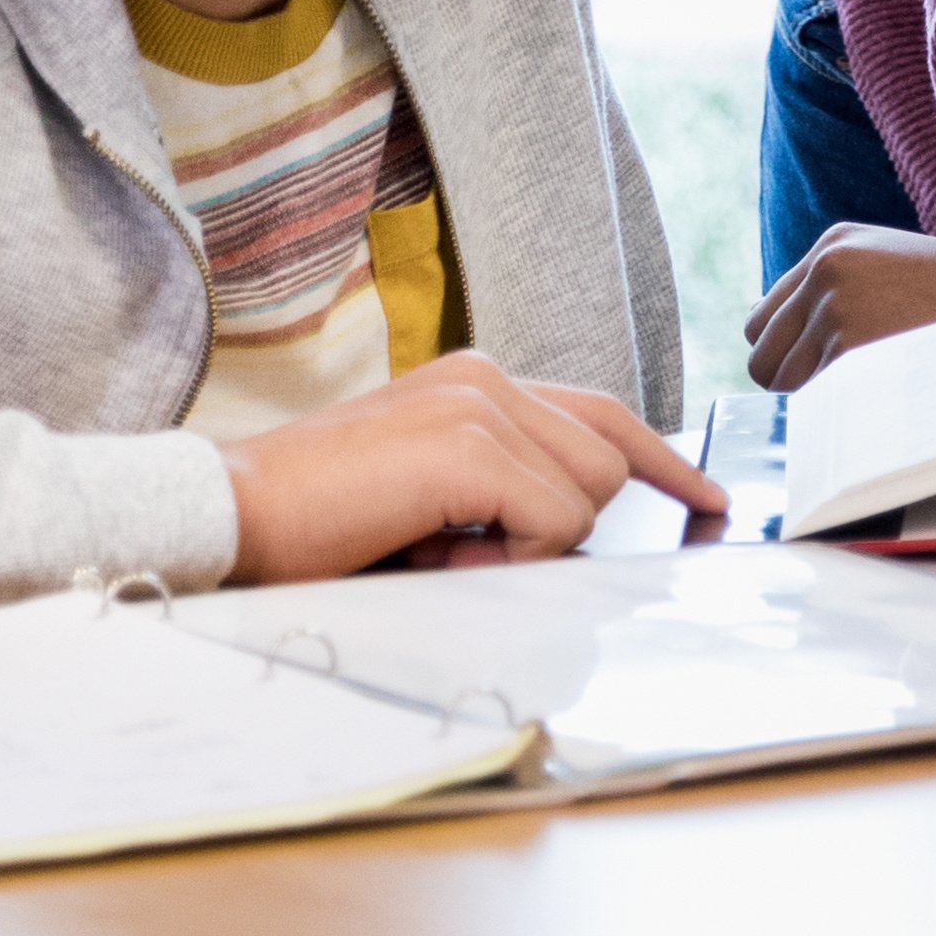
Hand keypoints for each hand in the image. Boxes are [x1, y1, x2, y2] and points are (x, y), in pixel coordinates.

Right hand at [224, 353, 721, 582]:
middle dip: (559, 527)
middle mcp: (485, 378)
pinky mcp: (468, 447)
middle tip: (462, 553)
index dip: (662, 460)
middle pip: (606, 463)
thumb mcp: (426, 497)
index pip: (601, 414)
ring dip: (527, 544)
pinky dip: (510, 556)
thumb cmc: (313, 524)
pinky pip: (553, 521)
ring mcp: (479, 406)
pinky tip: (437, 553)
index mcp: (475, 382)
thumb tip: (569, 533)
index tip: (708, 497)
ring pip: (588, 495)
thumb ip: (499, 491)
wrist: (226, 515)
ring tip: (438, 547)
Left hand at [746, 225, 935, 391]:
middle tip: (855, 388)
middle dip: (796, 382)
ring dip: (820, 401)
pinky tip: (889, 398)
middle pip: (761, 355)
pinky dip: (842, 416)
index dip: (793, 356)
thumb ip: (828, 294)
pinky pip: (815, 407)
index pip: (763, 320)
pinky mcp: (853, 347)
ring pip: (784, 386)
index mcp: (834, 244)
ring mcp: (838, 306)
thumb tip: (761, 326)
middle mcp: (827, 268)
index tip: (834, 370)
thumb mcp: (890, 270)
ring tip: (881, 387)